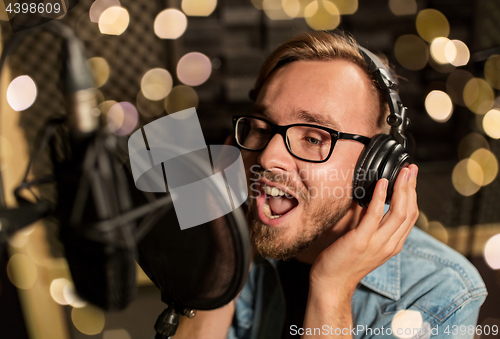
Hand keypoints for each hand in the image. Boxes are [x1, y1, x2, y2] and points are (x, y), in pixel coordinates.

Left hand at [309, 164, 418, 295]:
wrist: (332, 283)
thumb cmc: (344, 261)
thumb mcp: (364, 240)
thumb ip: (371, 223)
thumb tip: (372, 199)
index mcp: (392, 244)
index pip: (411, 216)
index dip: (413, 194)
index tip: (411, 176)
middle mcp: (390, 244)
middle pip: (409, 211)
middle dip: (412, 187)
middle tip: (411, 168)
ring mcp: (377, 243)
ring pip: (399, 212)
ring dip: (402, 188)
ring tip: (402, 172)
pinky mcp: (361, 240)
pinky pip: (375, 216)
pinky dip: (380, 197)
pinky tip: (382, 183)